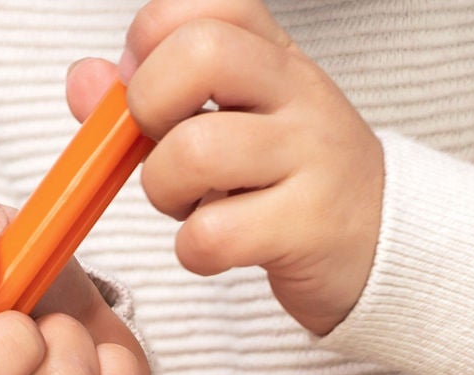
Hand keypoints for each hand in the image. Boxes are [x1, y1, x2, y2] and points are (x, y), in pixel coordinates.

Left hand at [91, 0, 382, 334]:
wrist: (389, 243)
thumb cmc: (296, 178)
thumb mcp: (235, 118)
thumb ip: (153, 93)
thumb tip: (84, 80)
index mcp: (275, 56)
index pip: (201, 3)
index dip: (149, 39)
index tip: (146, 85)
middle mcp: (298, 93)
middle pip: (200, 54)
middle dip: (148, 105)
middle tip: (159, 145)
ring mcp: (310, 158)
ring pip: (195, 151)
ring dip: (163, 190)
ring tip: (189, 205)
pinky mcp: (310, 228)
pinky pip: (215, 234)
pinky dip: (194, 250)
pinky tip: (215, 246)